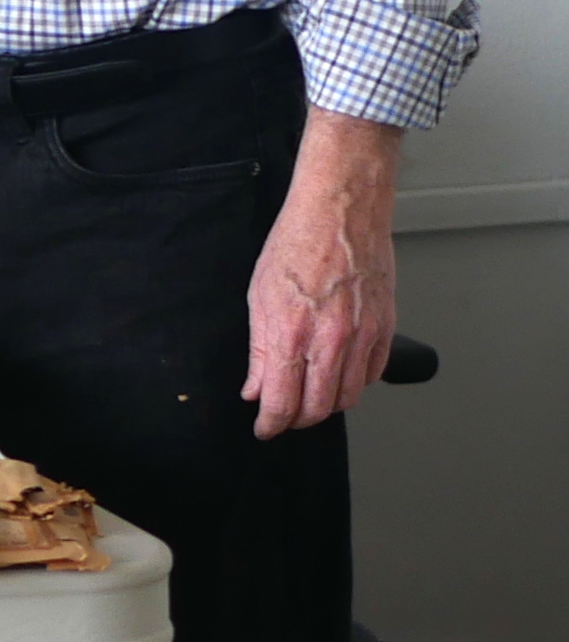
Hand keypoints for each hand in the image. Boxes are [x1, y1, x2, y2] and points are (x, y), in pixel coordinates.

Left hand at [245, 109, 401, 437]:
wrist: (340, 212)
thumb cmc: (296, 244)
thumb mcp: (259, 295)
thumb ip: (258, 349)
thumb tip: (255, 387)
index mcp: (290, 332)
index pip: (281, 401)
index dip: (271, 424)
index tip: (265, 429)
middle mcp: (329, 340)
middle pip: (319, 408)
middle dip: (298, 420)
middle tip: (285, 416)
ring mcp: (362, 336)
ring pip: (348, 397)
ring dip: (327, 406)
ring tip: (309, 398)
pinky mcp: (385, 329)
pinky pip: (372, 375)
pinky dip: (354, 384)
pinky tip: (338, 375)